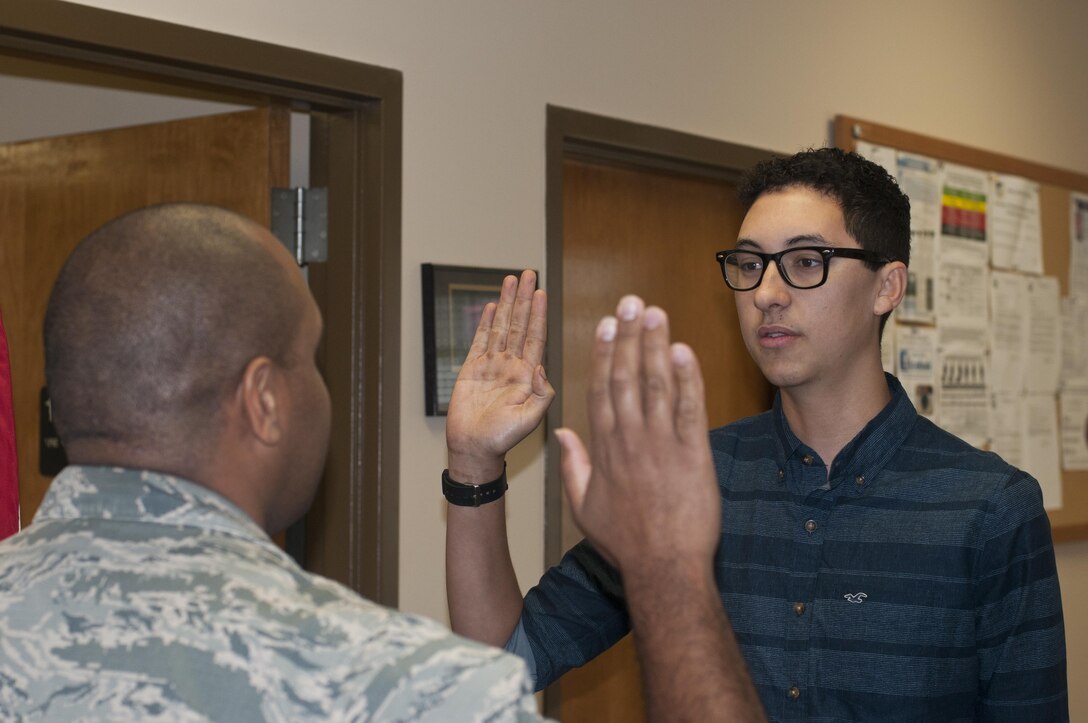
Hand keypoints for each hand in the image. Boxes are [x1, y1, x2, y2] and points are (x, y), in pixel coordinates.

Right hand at [445, 270, 554, 482]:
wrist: (474, 449)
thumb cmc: (504, 439)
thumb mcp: (532, 419)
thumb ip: (541, 393)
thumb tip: (540, 365)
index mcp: (528, 375)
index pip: (536, 337)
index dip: (538, 314)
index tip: (542, 292)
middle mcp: (511, 365)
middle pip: (519, 324)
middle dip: (524, 299)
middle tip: (529, 274)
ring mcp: (492, 366)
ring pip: (501, 327)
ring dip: (506, 304)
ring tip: (510, 280)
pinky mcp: (472, 369)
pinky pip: (480, 341)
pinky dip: (485, 323)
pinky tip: (490, 306)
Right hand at [556, 296, 719, 573]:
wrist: (664, 568)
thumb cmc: (625, 542)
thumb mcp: (583, 506)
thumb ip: (573, 465)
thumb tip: (562, 433)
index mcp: (605, 448)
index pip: (601, 389)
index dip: (604, 352)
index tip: (606, 324)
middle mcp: (631, 439)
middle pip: (626, 377)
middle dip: (629, 336)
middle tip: (631, 302)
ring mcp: (662, 445)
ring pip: (657, 385)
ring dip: (656, 346)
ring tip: (655, 313)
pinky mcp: (694, 455)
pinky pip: (691, 409)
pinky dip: (688, 379)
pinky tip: (684, 351)